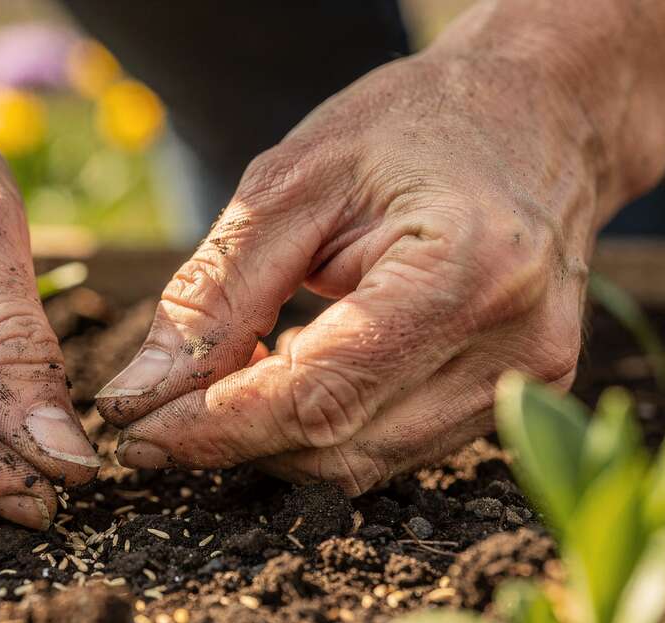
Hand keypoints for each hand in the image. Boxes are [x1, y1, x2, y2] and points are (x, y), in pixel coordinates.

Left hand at [97, 50, 596, 494]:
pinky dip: (323, 426)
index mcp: (465, 272)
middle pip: (337, 446)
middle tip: (153, 415)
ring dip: (273, 439)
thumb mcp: (288, 184)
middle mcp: (515, 346)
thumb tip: (139, 397)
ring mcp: (527, 382)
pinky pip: (392, 447)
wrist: (532, 118)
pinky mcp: (518, 398)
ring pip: (361, 462)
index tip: (132, 434)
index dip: (213, 429)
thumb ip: (213, 295)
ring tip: (222, 382)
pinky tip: (291, 374)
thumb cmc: (408, 130)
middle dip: (231, 440)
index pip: (316, 395)